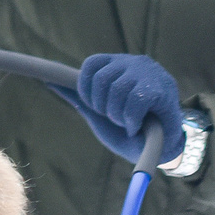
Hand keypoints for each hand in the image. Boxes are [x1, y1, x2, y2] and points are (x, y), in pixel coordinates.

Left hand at [63, 52, 183, 164]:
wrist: (163, 150)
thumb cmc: (130, 131)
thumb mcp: (100, 115)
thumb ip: (80, 98)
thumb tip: (51, 82)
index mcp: (119, 65)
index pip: (92, 64)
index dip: (86, 88)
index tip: (93, 107)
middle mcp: (135, 63)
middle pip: (101, 79)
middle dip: (101, 106)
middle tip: (115, 119)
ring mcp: (150, 74)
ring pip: (117, 91)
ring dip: (117, 116)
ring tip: (128, 124)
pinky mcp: (162, 89)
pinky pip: (134, 103)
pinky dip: (130, 121)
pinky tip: (137, 127)